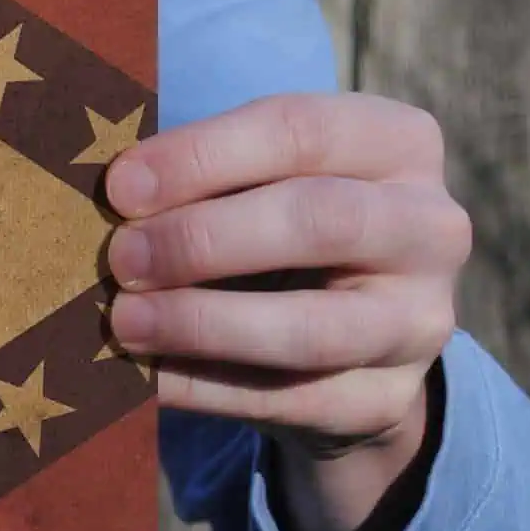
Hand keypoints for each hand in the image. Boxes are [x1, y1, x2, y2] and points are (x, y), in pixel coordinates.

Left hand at [103, 92, 471, 530]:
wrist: (346, 343)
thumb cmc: (273, 229)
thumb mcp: (256, 184)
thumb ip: (200, 179)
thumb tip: (99, 197)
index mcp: (396, 143)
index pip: (300, 130)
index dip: (202, 157)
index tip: (119, 186)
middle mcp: (430, 226)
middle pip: (318, 221)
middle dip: (203, 240)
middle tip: (118, 258)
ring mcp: (420, 320)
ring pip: (312, 328)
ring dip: (203, 323)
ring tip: (122, 322)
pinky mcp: (389, 400)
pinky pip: (290, 400)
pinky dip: (205, 389)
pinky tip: (143, 379)